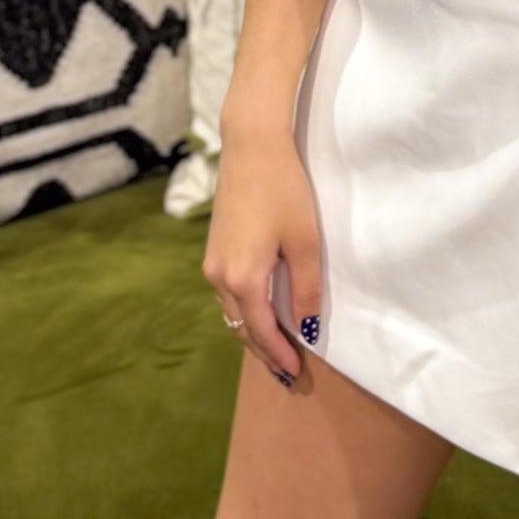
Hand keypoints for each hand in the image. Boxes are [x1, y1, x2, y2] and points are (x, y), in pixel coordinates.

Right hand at [202, 129, 322, 390]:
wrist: (251, 146)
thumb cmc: (283, 189)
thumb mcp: (304, 241)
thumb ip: (306, 287)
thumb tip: (307, 326)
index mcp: (242, 279)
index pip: (261, 332)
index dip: (279, 354)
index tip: (296, 373)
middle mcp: (219, 277)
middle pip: (241, 328)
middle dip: (264, 350)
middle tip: (286, 371)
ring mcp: (211, 262)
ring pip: (231, 312)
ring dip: (252, 331)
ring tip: (276, 346)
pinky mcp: (213, 248)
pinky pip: (226, 293)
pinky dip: (243, 310)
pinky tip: (259, 310)